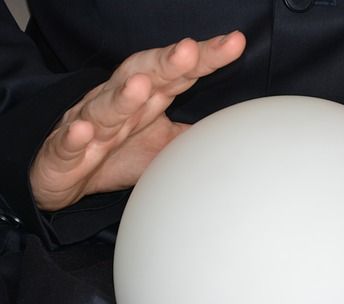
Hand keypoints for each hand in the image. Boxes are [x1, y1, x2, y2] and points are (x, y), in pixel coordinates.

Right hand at [30, 31, 245, 210]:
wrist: (64, 174)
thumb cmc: (116, 152)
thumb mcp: (165, 144)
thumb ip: (195, 133)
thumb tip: (232, 130)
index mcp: (147, 98)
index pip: (180, 73)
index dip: (206, 58)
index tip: (235, 43)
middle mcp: (119, 103)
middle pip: (144, 75)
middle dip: (166, 62)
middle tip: (190, 51)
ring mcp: (90, 125)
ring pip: (105, 107)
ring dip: (122, 97)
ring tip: (141, 85)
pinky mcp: (63, 152)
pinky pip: (68, 143)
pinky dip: (75, 137)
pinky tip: (83, 131)